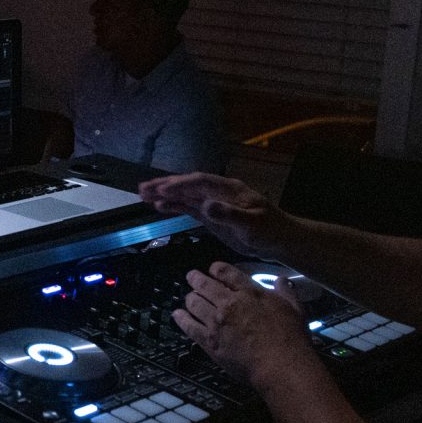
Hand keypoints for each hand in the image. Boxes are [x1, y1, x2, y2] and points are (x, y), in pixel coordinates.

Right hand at [137, 173, 290, 257]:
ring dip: (165, 194)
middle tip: (142, 188)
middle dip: (165, 185)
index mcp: (229, 189)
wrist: (279, 240)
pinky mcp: (211, 216)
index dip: (181, 184)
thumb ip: (229, 214)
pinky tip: (159, 206)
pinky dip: (173, 206)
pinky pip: (188, 207)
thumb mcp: (252, 223)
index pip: (201, 182)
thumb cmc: (269, 230)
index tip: (162, 189)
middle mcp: (218, 192)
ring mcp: (213, 203)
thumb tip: (206, 205)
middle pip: (188, 185)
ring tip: (143, 195)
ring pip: (185, 195)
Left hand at [173, 262, 317, 388]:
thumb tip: (282, 280)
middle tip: (192, 277)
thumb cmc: (290, 338)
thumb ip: (285, 292)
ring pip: (194, 302)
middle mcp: (229, 303)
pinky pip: (189, 326)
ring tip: (188, 296)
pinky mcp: (209, 341)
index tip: (213, 269)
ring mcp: (216, 322)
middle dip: (196, 278)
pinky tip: (177, 315)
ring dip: (190, 297)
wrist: (280, 365)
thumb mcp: (294, 309)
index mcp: (249, 293)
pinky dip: (181, 318)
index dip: (216, 268)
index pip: (226, 272)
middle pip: (205, 285)